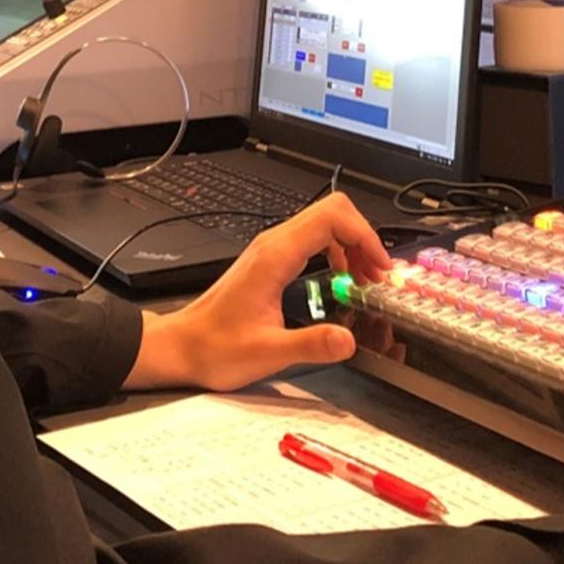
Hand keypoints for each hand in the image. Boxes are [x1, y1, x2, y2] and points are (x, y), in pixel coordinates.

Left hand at [123, 193, 392, 391]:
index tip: (380, 268)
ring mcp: (271, 249)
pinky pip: (311, 238)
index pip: (331, 218)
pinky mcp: (270, 259)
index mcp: (275, 257)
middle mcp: (273, 244)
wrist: (183, 346)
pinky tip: (342, 277)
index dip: (364, 236)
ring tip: (365, 277)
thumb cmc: (216, 348)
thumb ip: (311, 346)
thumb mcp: (268, 353)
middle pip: (331, 210)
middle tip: (377, 272)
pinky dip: (336, 250)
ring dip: (351, 242)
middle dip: (363, 236)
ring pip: (323, 221)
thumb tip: (349, 341)